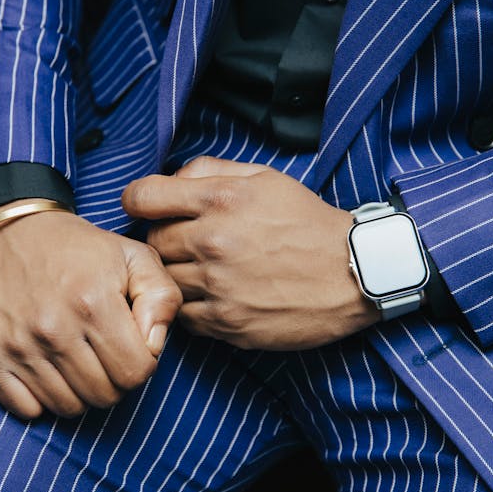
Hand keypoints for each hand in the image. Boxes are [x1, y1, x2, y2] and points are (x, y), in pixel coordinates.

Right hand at [0, 203, 181, 418]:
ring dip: (81, 391)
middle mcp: (53, 328)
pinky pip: (27, 409)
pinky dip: (42, 399)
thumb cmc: (81, 247)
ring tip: (79, 358)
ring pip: (68, 408)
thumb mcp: (135, 256)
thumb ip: (162, 298)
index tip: (132, 344)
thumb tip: (153, 346)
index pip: (136, 373)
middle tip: (106, 353)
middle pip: (104, 396)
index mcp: (94, 302)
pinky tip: (50, 370)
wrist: (13, 229)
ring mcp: (18, 345)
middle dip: (114, 380)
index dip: (142, 363)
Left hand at [122, 156, 379, 350]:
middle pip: (152, 240)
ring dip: (176, 273)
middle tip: (187, 241)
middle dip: (164, 238)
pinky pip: (182, 314)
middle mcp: (213, 240)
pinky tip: (214, 294)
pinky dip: (191, 305)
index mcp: (221, 199)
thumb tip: (172, 179)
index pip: (143, 197)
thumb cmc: (308, 222)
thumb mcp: (265, 178)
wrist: (354, 272)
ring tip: (202, 269)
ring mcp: (217, 285)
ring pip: (163, 279)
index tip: (146, 207)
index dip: (139, 201)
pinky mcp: (226, 321)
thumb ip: (212, 170)